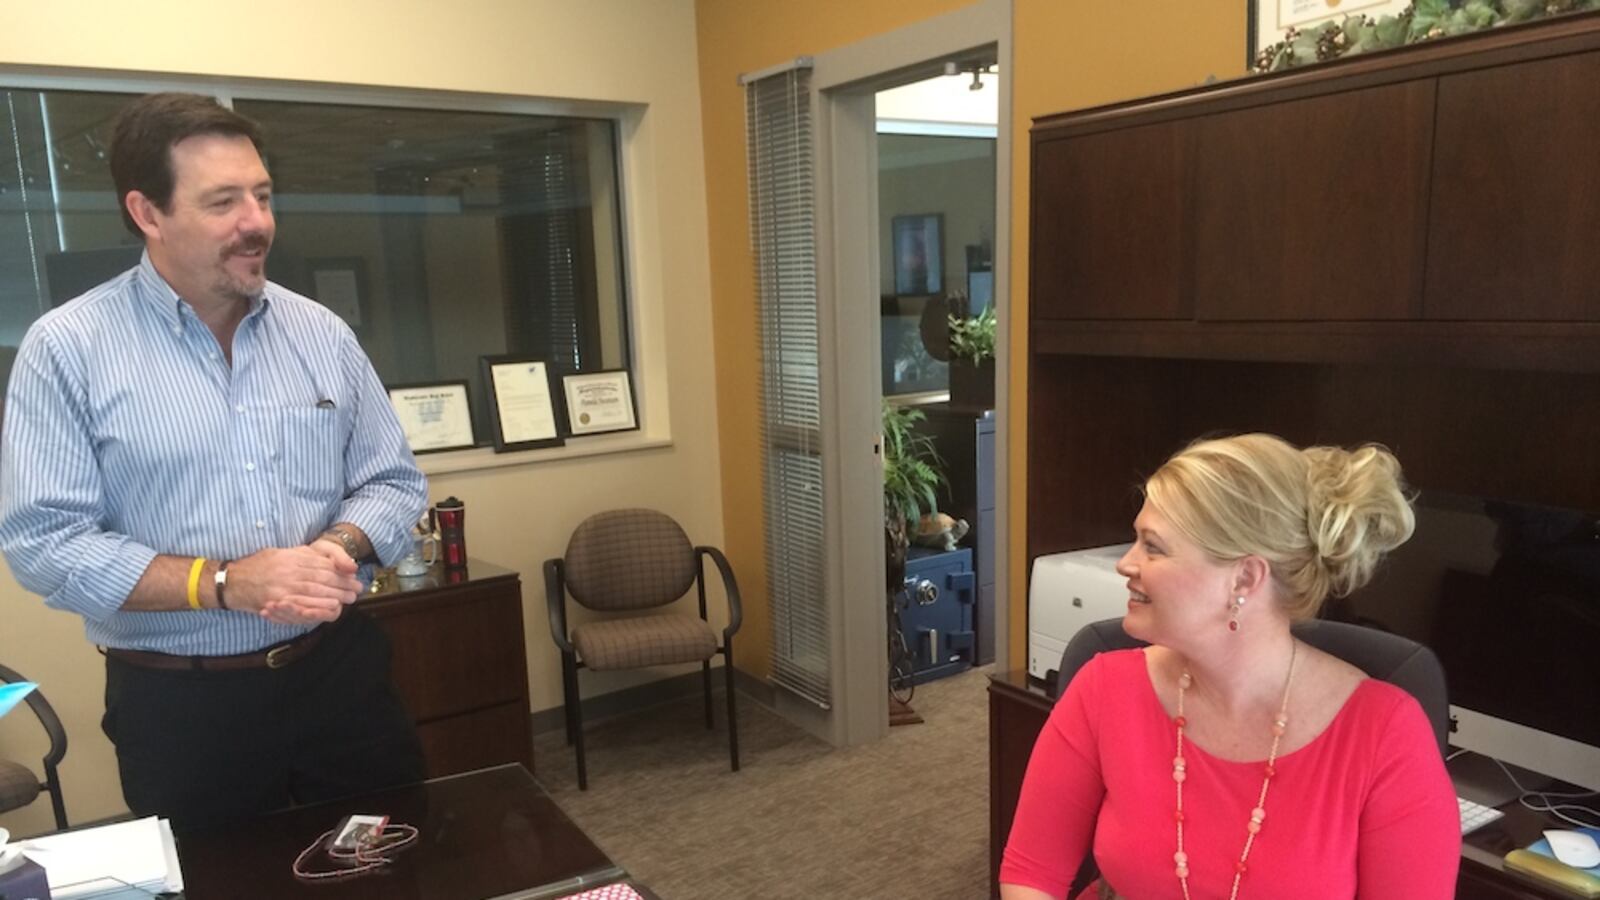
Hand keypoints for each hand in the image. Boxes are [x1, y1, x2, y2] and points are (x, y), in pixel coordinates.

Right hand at [226, 545, 361, 625]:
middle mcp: (288, 570)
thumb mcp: (284, 552)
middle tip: (356, 590)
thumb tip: (333, 561)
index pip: (322, 564)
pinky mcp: (276, 602)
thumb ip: (308, 555)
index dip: (341, 571)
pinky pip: (301, 606)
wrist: (232, 581)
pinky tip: (330, 609)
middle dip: (342, 585)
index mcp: (291, 556)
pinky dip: (318, 608)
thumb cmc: (260, 565)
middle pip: (322, 578)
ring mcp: (281, 586)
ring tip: (347, 600)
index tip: (354, 576)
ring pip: (314, 592)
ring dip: (334, 597)